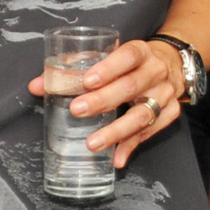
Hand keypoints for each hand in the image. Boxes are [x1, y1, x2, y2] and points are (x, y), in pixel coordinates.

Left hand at [30, 40, 184, 169]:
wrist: (172, 65)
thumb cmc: (131, 62)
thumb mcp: (108, 56)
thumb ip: (73, 69)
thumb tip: (37, 86)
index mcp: (141, 51)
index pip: (128, 56)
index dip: (109, 68)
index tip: (88, 81)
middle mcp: (156, 72)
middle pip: (131, 86)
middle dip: (104, 100)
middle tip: (78, 111)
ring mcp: (165, 94)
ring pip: (143, 114)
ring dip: (116, 131)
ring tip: (93, 143)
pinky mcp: (170, 113)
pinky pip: (151, 132)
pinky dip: (132, 146)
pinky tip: (117, 158)